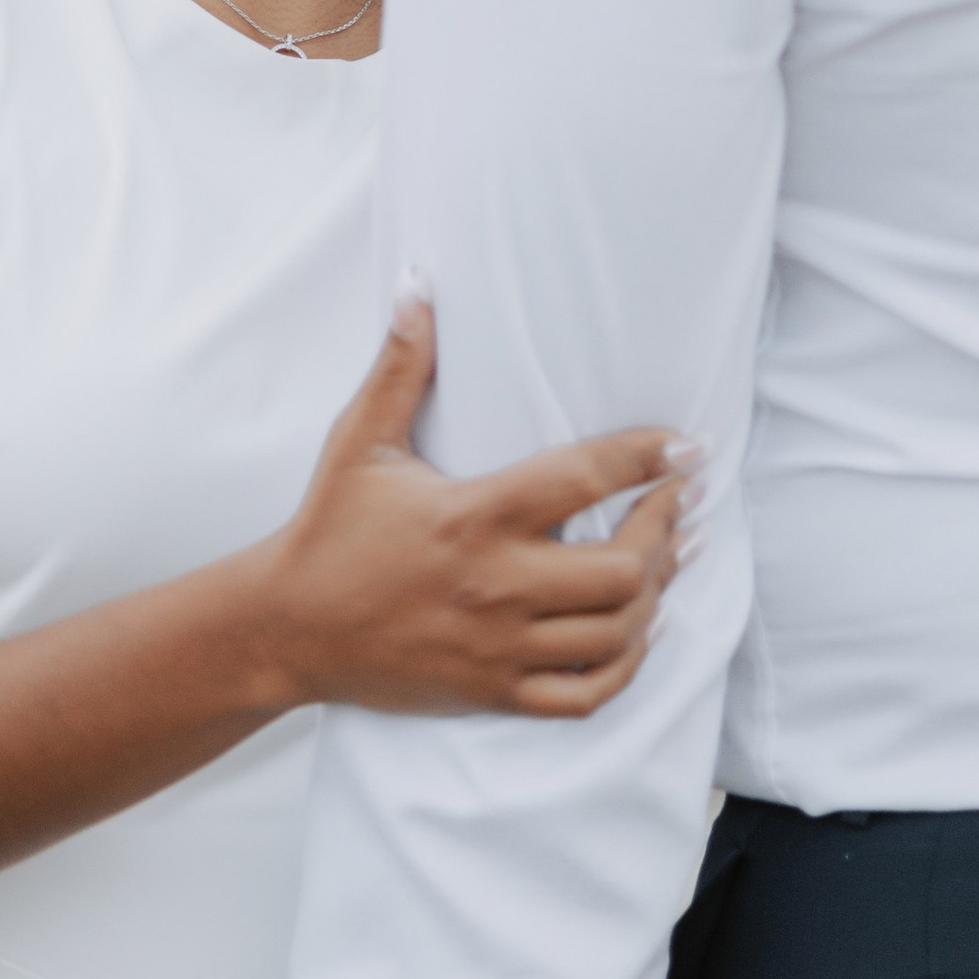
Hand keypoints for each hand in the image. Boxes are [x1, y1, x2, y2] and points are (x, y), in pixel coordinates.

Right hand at [252, 296, 686, 720]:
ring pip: (615, 633)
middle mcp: (495, 584)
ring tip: (672, 556)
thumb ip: (400, 366)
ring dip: (656, 594)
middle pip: (620, 569)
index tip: (688, 446)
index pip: (582, 479)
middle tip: (680, 501)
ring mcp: (499, 646)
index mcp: (472, 515)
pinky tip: (639, 629)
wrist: (290, 627)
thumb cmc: (330, 528)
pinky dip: (628, 665)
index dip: (646, 459)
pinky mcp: (496, 692)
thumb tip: (418, 285)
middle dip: (665, 532)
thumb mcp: (360, 441)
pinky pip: (588, 694)